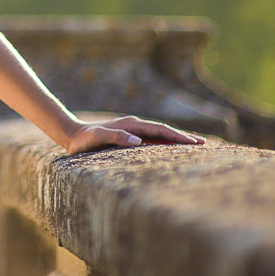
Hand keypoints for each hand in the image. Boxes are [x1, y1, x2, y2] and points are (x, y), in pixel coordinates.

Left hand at [64, 115, 205, 155]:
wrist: (71, 135)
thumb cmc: (83, 139)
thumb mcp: (97, 137)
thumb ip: (116, 137)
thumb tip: (137, 141)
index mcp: (131, 125)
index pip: (159, 130)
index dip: (177, 136)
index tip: (194, 143)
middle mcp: (134, 126)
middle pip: (163, 131)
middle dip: (183, 137)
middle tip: (203, 144)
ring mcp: (132, 130)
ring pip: (159, 135)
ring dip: (175, 140)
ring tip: (193, 146)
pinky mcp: (128, 137)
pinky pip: (151, 140)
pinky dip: (164, 143)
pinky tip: (170, 149)